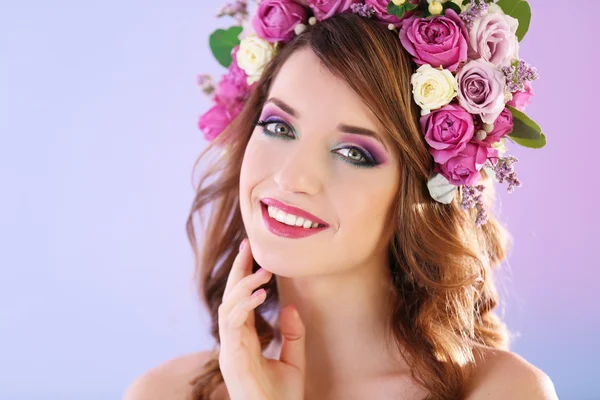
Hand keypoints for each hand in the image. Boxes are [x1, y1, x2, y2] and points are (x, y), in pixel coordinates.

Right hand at [218, 238, 305, 399]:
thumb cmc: (282, 398)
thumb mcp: (294, 361)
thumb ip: (293, 335)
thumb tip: (289, 308)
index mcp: (244, 340)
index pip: (240, 301)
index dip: (244, 275)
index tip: (250, 251)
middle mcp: (233, 342)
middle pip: (230, 297)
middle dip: (237, 270)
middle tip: (247, 245)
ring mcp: (230, 350)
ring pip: (228, 308)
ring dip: (242, 286)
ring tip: (262, 271)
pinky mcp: (232, 358)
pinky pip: (233, 325)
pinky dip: (243, 306)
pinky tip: (258, 293)